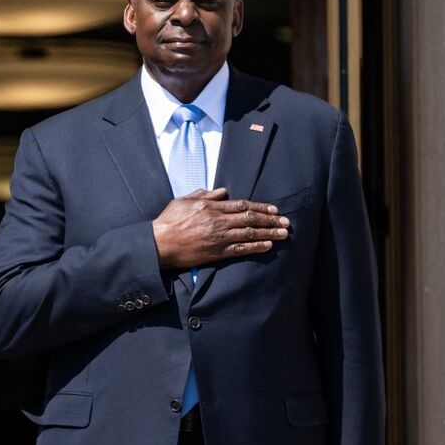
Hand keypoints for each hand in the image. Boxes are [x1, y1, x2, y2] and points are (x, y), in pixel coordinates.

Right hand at [151, 188, 289, 268]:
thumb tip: (222, 191)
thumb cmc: (167, 222)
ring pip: (250, 232)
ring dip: (269, 232)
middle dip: (271, 219)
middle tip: (286, 221)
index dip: (260, 206)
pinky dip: (256, 246)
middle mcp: (218, 220)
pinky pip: (241, 249)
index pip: (241, 204)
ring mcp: (218, 237)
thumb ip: (203, 194)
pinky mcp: (216, 252)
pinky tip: (268, 245)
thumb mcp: (183, 201)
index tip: (274, 209)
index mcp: (210, 206)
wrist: (159, 244)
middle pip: (250, 217)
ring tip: (283, 233)